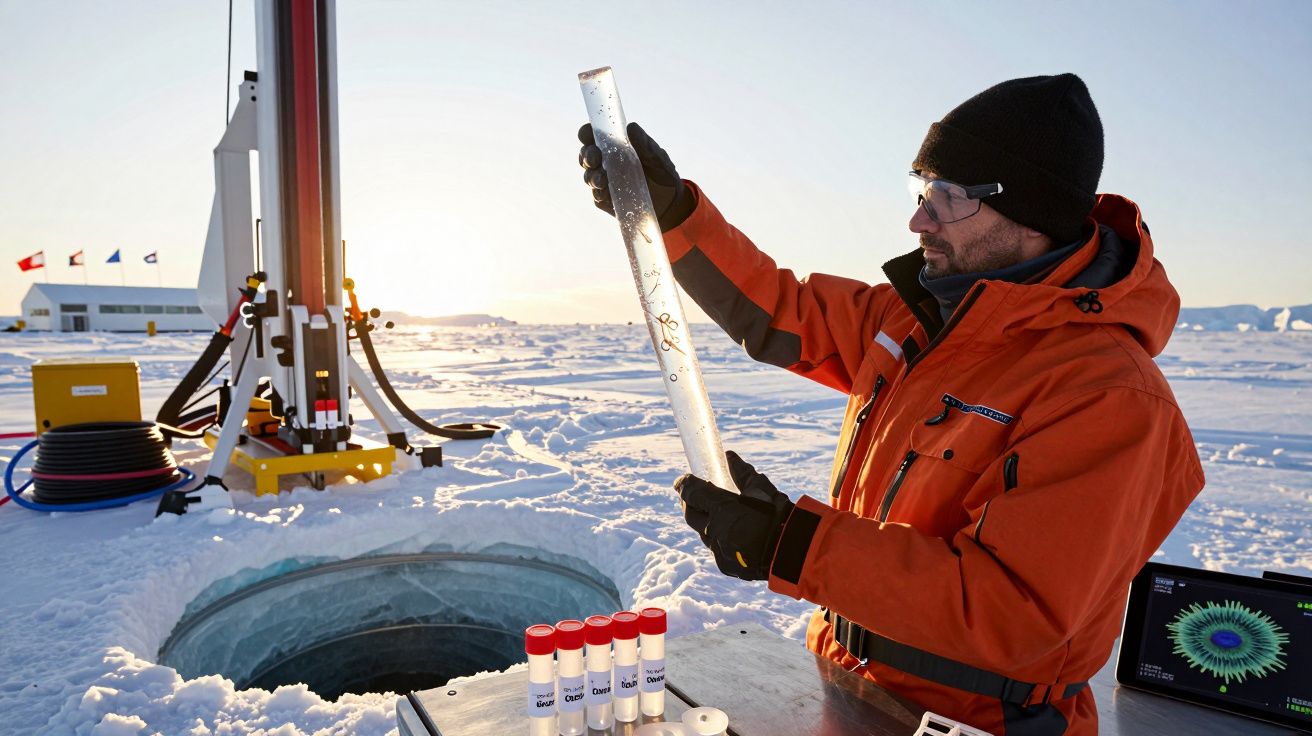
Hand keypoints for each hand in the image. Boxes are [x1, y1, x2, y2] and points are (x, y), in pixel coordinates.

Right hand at [578, 122, 695, 230]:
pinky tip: (603, 193)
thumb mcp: (656, 155)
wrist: (671, 201)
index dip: (586, 134)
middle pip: (586, 156)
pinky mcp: (607, 200)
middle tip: (594, 159)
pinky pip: (597, 196)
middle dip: (586, 156)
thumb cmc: (662, 172)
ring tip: (601, 179)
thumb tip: (631, 128)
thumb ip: (644, 142)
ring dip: (591, 176)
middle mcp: (606, 163)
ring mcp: (605, 182)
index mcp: (614, 147)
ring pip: (589, 176)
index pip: (594, 137)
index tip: (586, 135)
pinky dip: (598, 193)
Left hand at [675, 451, 794, 580]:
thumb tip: (729, 455)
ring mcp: (719, 550)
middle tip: (692, 495)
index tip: (683, 480)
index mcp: (723, 509)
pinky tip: (728, 534)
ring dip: (705, 523)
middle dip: (689, 503)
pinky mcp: (725, 564)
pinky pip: (716, 549)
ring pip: (703, 534)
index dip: (685, 485)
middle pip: (691, 515)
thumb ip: (743, 473)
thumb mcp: (762, 490)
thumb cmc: (780, 516)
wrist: (793, 553)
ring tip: (713, 514)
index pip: (693, 493)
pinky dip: (719, 540)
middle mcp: (715, 531)